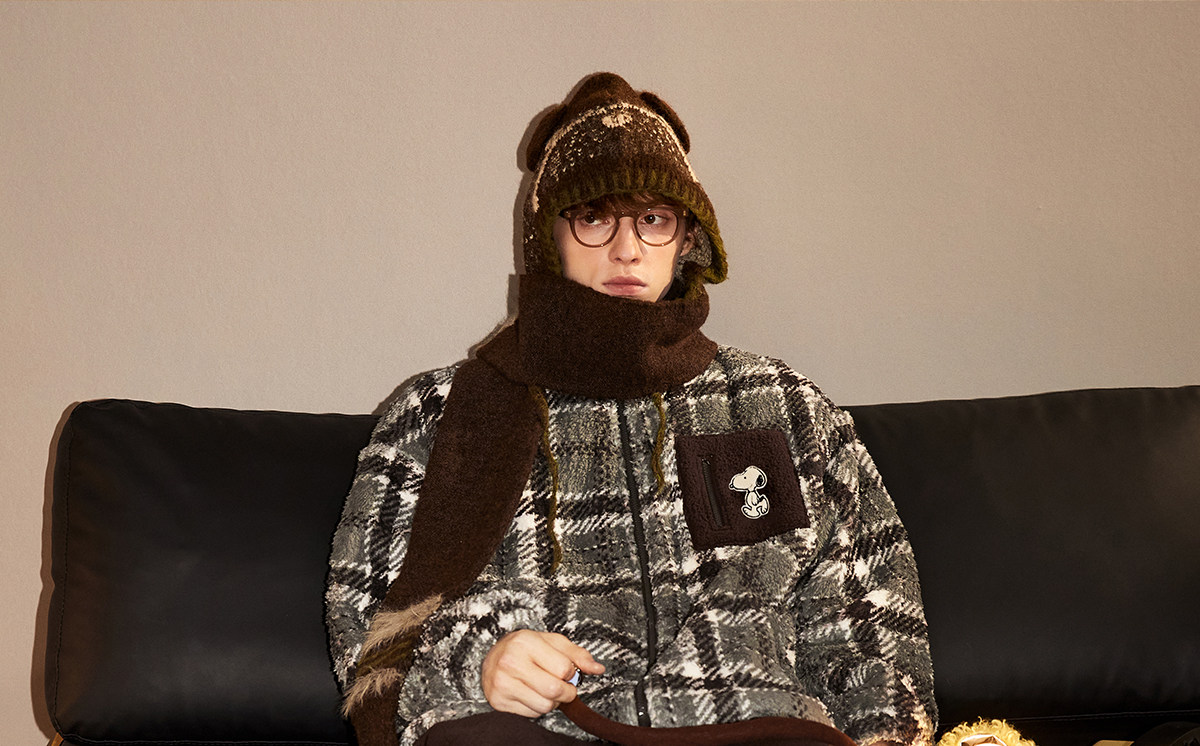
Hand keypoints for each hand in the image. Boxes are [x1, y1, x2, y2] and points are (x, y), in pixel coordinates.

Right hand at [481, 629, 605, 716]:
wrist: (492, 658)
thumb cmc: (526, 648)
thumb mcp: (553, 643)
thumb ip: (578, 655)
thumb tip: (599, 669)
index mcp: (526, 642)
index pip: (564, 669)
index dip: (571, 672)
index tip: (566, 670)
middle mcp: (511, 662)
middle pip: (554, 690)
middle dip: (566, 692)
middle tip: (564, 686)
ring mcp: (502, 683)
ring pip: (544, 706)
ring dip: (552, 701)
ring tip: (546, 689)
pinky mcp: (498, 701)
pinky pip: (531, 715)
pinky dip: (538, 707)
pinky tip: (533, 694)